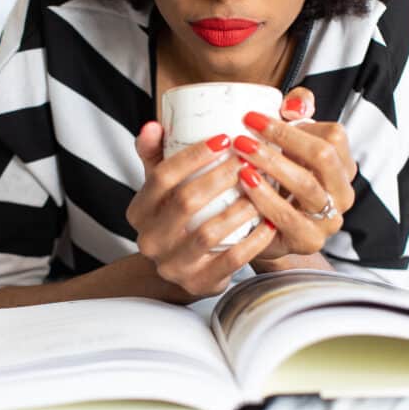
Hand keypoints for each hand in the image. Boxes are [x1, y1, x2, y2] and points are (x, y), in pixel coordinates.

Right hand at [126, 121, 276, 298]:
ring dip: (238, 208)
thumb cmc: (178, 218)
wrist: (185, 269)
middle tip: (248, 159)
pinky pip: (230, 261)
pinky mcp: (198, 284)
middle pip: (185, 202)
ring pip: (208, 233)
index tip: (224, 138)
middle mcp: (149, 241)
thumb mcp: (163, 188)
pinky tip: (270, 223)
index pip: (161, 177)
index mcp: (138, 212)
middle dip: (220, 177)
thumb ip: (156, 155)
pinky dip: (253, 242)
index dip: (193, 156)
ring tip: (261, 188)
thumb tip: (154, 125)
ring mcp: (172, 266)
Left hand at [232, 87, 356, 260]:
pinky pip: (289, 218)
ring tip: (241, 156)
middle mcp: (342, 192)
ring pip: (307, 186)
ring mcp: (330, 219)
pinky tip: (245, 184)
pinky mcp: (309, 240)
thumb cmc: (275, 181)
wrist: (266, 232)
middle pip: (323, 156)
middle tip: (244, 135)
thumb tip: (295, 104)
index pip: (332, 135)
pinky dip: (265, 198)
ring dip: (272, 166)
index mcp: (342, 164)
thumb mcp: (285, 144)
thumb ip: (295, 113)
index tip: (252, 118)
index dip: (292, 124)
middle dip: (282, 141)